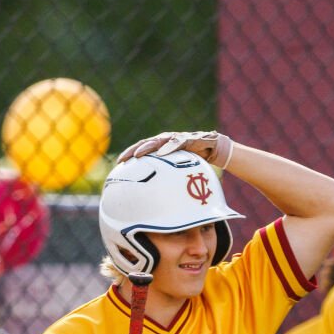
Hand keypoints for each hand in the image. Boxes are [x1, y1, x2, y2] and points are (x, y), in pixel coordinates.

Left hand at [116, 130, 232, 167]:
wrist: (214, 147)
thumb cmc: (195, 159)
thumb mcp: (179, 169)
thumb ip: (168, 176)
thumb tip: (158, 196)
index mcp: (162, 145)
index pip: (142, 148)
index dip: (130, 154)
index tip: (118, 163)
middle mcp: (167, 140)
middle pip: (146, 143)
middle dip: (133, 150)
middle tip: (123, 159)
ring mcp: (178, 138)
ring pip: (159, 141)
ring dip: (147, 147)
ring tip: (138, 154)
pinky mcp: (190, 139)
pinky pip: (178, 142)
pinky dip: (169, 147)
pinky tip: (162, 153)